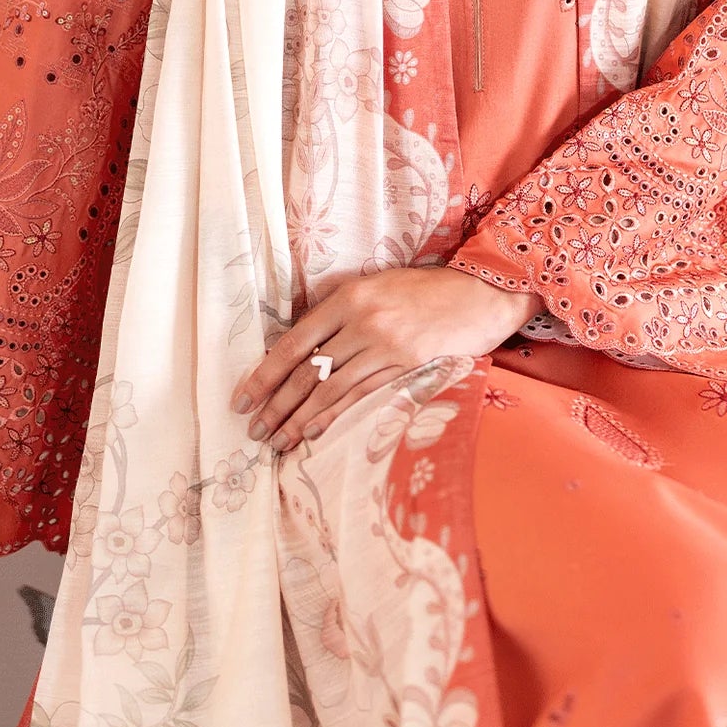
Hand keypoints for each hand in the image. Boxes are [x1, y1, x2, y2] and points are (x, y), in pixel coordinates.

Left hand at [230, 266, 537, 452]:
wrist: (483, 292)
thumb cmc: (429, 290)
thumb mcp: (379, 286)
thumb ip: (343, 308)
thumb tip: (304, 342)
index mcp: (349, 296)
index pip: (294, 341)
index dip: (264, 373)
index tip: (243, 397)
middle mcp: (363, 320)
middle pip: (307, 370)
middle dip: (276, 404)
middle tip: (254, 429)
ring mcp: (386, 345)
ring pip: (330, 389)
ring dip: (298, 419)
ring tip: (276, 440)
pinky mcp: (409, 367)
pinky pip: (362, 398)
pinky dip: (334, 419)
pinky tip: (315, 434)